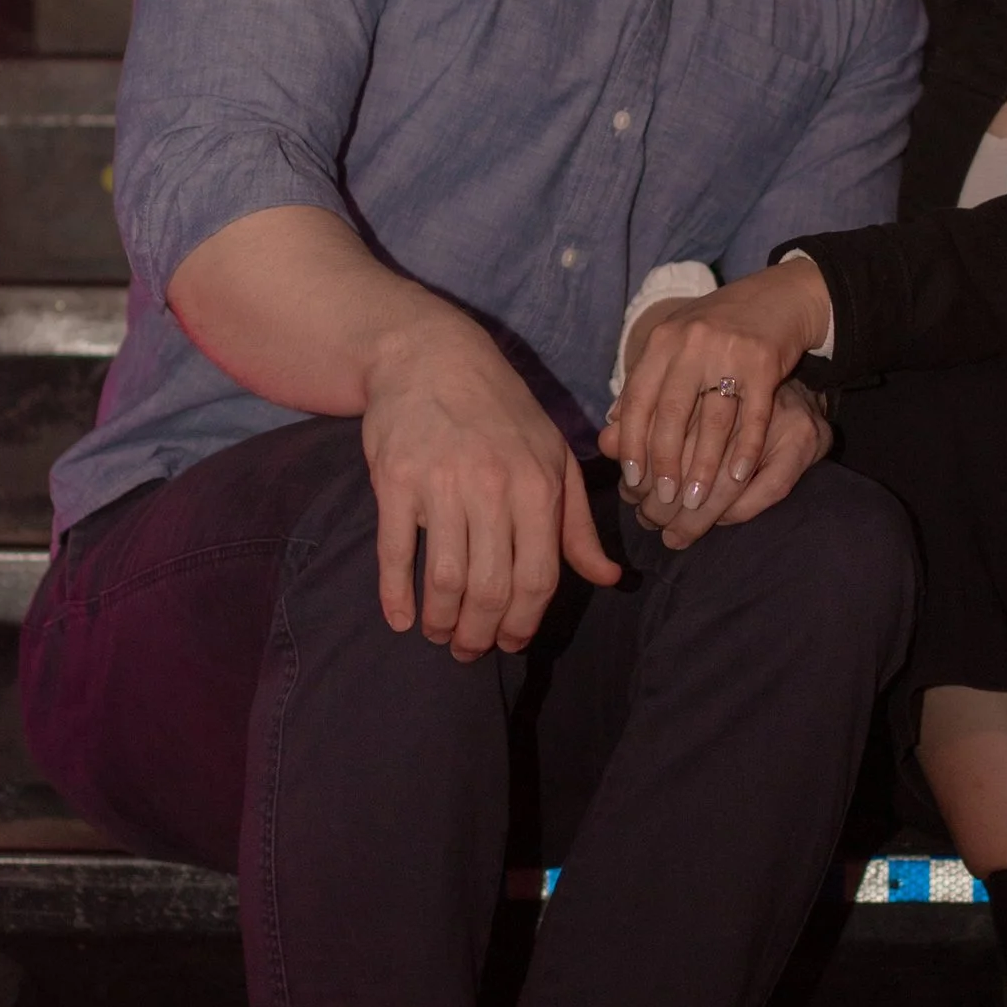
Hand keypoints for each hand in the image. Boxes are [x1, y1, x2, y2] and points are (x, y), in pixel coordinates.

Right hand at [361, 304, 618, 658]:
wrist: (431, 355)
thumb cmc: (501, 411)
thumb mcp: (554, 458)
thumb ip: (578, 524)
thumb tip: (610, 578)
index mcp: (539, 485)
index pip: (538, 576)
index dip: (524, 621)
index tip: (510, 643)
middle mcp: (494, 487)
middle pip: (491, 587)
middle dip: (480, 634)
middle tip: (469, 651)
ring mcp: (442, 484)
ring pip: (445, 578)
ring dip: (442, 620)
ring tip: (439, 634)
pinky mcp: (396, 479)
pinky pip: (396, 551)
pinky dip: (396, 594)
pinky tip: (400, 618)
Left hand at [600, 259, 829, 538]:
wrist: (778, 296)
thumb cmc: (720, 327)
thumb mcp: (675, 342)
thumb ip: (646, 380)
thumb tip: (612, 425)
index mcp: (663, 340)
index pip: (638, 398)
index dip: (632, 442)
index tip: (633, 479)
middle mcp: (691, 343)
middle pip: (671, 413)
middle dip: (665, 463)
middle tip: (663, 500)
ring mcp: (729, 352)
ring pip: (712, 420)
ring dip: (704, 466)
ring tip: (698, 501)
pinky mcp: (764, 362)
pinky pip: (753, 415)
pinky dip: (745, 449)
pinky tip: (738, 477)